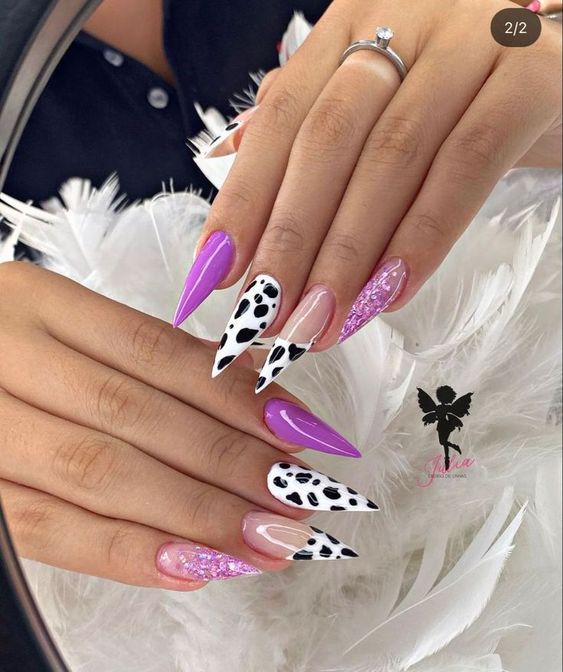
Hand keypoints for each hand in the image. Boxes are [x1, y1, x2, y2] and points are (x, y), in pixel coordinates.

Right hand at [0, 263, 369, 588]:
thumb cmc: (7, 347)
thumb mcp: (65, 326)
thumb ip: (146, 359)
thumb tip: (253, 390)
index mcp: (39, 303)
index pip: (158, 352)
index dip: (236, 395)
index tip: (301, 433)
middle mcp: (5, 355)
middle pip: (137, 416)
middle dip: (229, 464)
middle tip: (299, 500)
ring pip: (99, 473)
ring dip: (194, 514)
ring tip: (266, 540)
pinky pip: (47, 531)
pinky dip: (125, 552)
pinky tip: (193, 567)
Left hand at [174, 0, 560, 390]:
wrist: (558, 64)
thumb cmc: (455, 98)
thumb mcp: (378, 107)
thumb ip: (310, 137)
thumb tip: (234, 193)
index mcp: (351, 26)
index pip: (280, 118)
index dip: (242, 201)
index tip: (214, 275)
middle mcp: (403, 19)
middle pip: (326, 142)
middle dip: (289, 241)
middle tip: (266, 316)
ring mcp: (468, 41)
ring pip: (389, 158)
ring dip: (347, 255)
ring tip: (318, 322)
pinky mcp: (531, 77)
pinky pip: (466, 165)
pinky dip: (422, 236)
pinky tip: (390, 294)